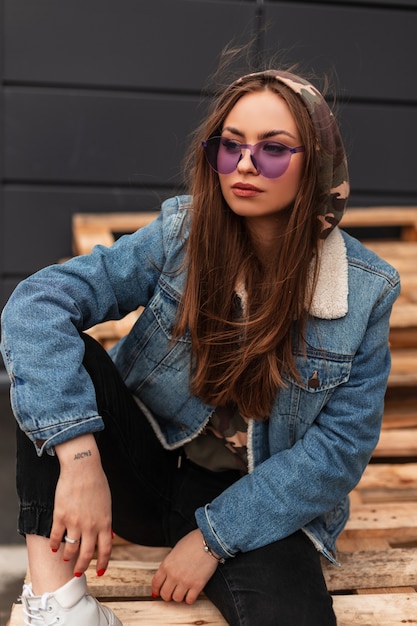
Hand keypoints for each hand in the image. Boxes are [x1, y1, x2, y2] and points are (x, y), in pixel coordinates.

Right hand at [50, 434, 112, 576]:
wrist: (82, 467)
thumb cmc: (97, 482)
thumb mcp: (107, 503)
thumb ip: (106, 521)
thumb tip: (108, 536)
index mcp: (105, 522)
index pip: (106, 550)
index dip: (103, 564)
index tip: (100, 572)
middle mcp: (91, 526)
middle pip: (87, 555)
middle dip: (81, 568)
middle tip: (77, 573)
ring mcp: (75, 522)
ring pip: (70, 550)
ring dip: (67, 557)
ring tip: (65, 559)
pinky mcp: (60, 516)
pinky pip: (56, 537)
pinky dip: (54, 545)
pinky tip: (54, 547)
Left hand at [151, 529, 219, 603]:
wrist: (208, 541)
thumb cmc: (192, 542)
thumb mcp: (175, 550)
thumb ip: (169, 563)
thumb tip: (167, 574)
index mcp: (166, 565)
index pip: (156, 584)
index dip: (156, 591)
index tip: (157, 593)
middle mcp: (173, 575)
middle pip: (165, 594)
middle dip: (167, 595)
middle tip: (172, 593)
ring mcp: (185, 581)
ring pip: (177, 599)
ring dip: (179, 597)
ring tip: (183, 592)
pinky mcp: (197, 585)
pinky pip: (189, 600)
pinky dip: (189, 599)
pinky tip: (191, 593)